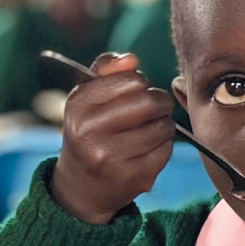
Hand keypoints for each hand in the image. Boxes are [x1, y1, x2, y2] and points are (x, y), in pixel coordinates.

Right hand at [47, 52, 174, 224]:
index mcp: (78, 106)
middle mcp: (90, 133)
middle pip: (150, 102)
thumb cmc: (89, 131)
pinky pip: (166, 150)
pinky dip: (163, 146)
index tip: (135, 93)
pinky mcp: (133, 178)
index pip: (132, 80)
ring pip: (163, 126)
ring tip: (149, 130)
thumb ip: (107, 69)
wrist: (81, 186)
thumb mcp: (87, 97)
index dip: (141, 83)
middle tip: (153, 109)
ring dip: (163, 125)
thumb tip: (132, 59)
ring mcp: (111, 159)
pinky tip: (148, 149)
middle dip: (158, 102)